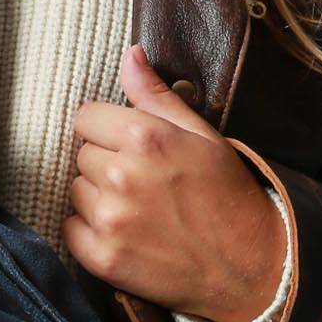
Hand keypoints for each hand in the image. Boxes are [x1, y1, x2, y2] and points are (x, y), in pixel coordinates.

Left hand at [64, 42, 286, 321]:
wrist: (250, 266)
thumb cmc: (228, 194)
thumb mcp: (202, 134)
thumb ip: (157, 95)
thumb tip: (129, 55)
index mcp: (144, 138)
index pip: (85, 117)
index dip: (107, 129)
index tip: (129, 145)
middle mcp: (121, 176)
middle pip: (82, 154)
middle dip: (105, 163)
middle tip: (144, 182)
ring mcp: (110, 220)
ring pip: (75, 190)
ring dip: (97, 197)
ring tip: (138, 208)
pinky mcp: (103, 257)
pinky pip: (70, 229)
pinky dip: (89, 231)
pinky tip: (124, 232)